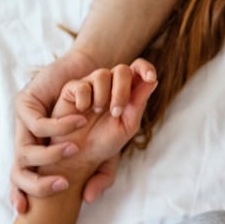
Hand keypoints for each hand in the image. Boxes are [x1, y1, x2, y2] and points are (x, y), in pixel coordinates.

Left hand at [11, 48, 98, 211]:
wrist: (89, 74)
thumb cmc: (97, 115)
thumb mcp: (104, 150)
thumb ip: (100, 174)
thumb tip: (88, 199)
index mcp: (37, 156)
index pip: (20, 181)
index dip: (18, 195)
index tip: (25, 209)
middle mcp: (25, 141)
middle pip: (17, 172)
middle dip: (36, 184)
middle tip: (63, 184)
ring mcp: (22, 124)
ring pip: (25, 151)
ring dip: (51, 155)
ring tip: (75, 149)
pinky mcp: (24, 103)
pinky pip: (37, 124)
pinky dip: (58, 127)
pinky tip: (79, 123)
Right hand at [41, 59, 157, 184]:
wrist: (81, 155)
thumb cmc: (106, 141)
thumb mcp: (128, 125)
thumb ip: (139, 103)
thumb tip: (152, 80)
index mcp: (126, 91)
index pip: (138, 69)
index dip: (146, 68)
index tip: (150, 78)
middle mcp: (109, 84)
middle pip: (121, 70)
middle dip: (122, 91)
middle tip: (116, 112)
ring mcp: (90, 85)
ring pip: (102, 74)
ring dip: (103, 96)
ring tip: (97, 112)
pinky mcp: (71, 90)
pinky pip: (82, 85)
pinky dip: (84, 100)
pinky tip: (82, 112)